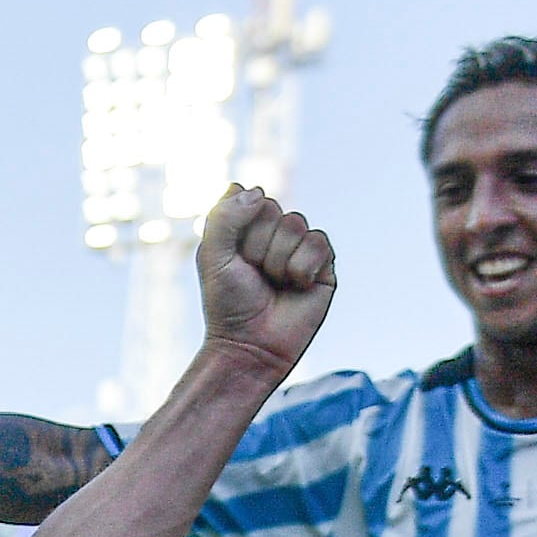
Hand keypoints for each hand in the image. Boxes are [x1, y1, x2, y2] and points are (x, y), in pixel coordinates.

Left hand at [196, 185, 336, 380]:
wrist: (249, 345)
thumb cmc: (228, 303)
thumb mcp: (212, 255)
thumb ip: (225, 217)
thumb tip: (257, 192)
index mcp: (247, 228)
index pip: (252, 199)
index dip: (241, 229)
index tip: (233, 259)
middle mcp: (274, 234)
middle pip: (274, 210)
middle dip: (258, 246)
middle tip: (253, 275)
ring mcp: (299, 249)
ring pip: (296, 225)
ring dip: (278, 259)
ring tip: (273, 283)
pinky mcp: (323, 267)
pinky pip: (318, 244)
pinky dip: (302, 267)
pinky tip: (296, 286)